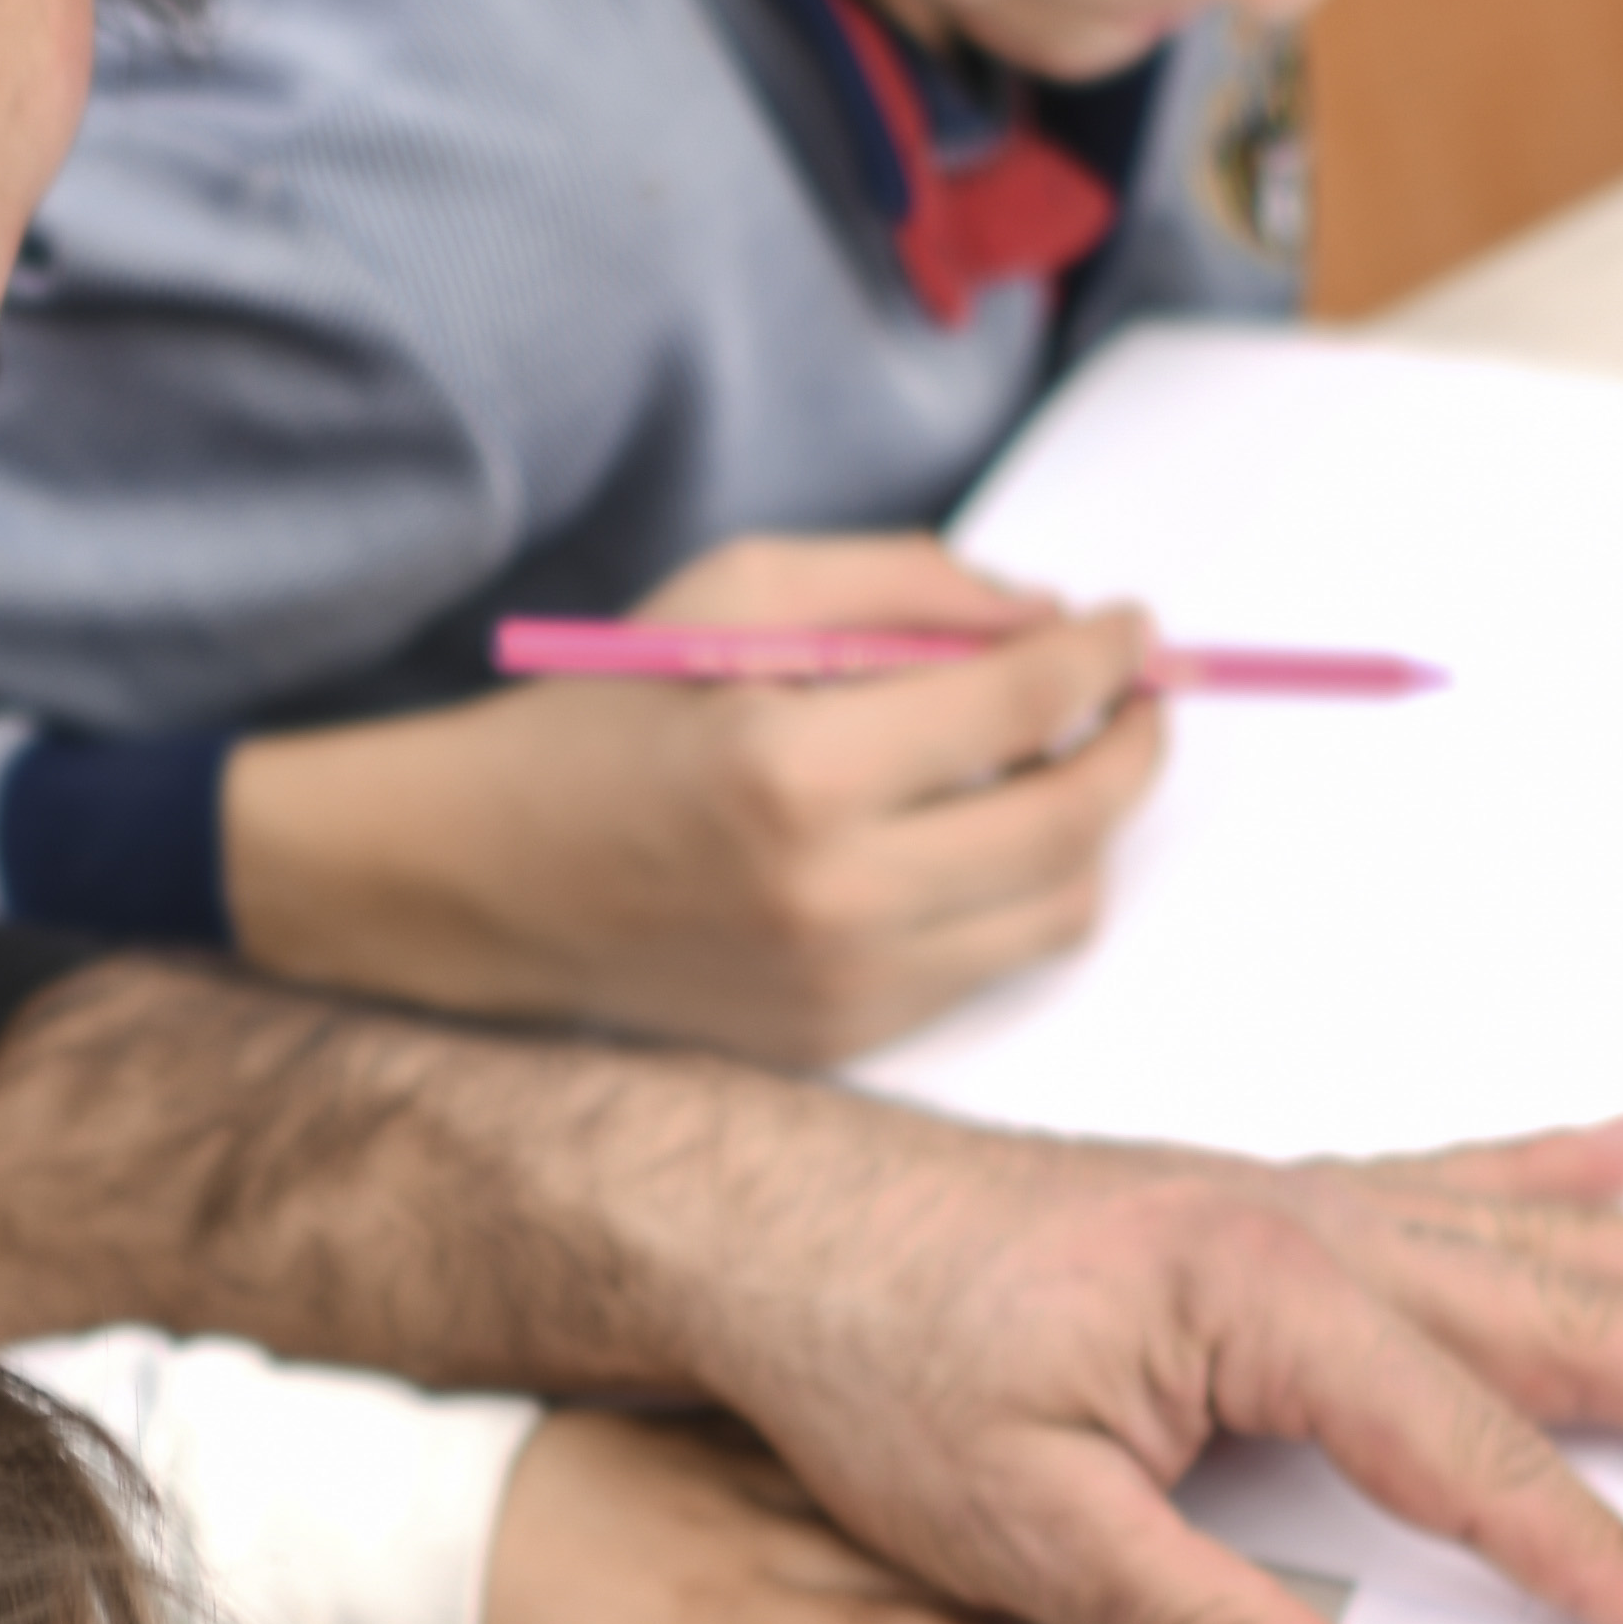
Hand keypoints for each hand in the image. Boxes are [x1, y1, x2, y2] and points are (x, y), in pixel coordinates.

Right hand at [219, 529, 1170, 1061]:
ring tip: (1061, 763)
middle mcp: (833, 897)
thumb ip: (906, 585)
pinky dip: (1011, 892)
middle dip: (1133, 745)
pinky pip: (987, 963)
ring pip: (1056, 909)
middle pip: (1072, 823)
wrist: (485, 880)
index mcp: (797, 770)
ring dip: (1088, 828)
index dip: (1104, 657)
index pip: (1022, 707)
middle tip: (1137, 697)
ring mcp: (844, 985)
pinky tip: (977, 833)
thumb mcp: (735, 594)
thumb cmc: (607, 715)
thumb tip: (1048, 618)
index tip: (1134, 628)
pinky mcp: (843, 1038)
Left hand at [471, 1410, 1052, 1623]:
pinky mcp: (684, 1438)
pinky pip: (802, 1435)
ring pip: (857, 1490)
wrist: (392, 1525)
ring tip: (1036, 1495)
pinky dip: (873, 1433)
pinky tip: (923, 1414)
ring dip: (945, 1499)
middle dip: (988, 1573)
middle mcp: (731, 1538)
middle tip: (1092, 1569)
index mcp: (714, 1617)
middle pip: (883, 1564)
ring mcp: (713, 1475)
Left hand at [653, 1098, 1622, 1623]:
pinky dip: (1541, 1171)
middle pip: (1559, 1323)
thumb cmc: (869, 1359)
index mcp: (1269, 1307)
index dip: (1602, 1555)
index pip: (1478, 1458)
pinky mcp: (1250, 1203)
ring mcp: (1286, 1207)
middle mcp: (1306, 1236)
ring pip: (1526, 1243)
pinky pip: (1437, 1183)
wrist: (762, 1219)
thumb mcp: (1016, 1527)